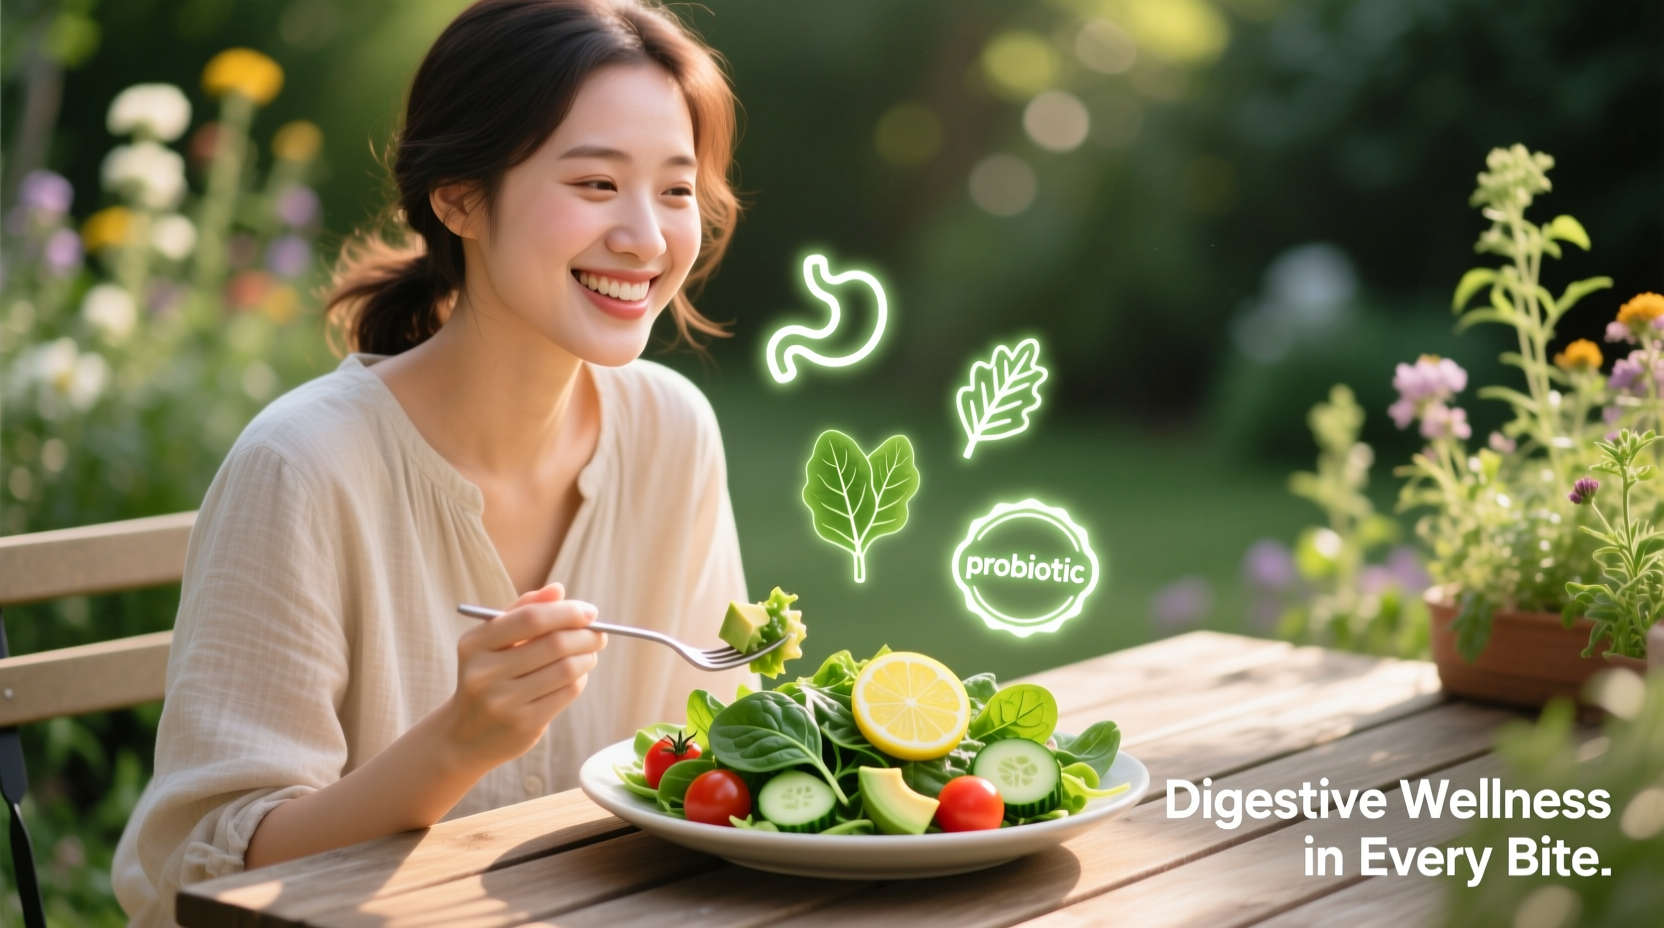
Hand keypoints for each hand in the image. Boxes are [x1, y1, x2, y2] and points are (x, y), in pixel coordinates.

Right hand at [439, 583, 607, 769]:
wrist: (465, 736)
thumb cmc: (488, 676)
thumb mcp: (494, 642)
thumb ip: (523, 611)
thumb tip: (558, 590)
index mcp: (475, 644)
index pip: (531, 618)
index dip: (567, 612)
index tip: (590, 612)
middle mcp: (484, 673)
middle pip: (554, 644)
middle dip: (585, 635)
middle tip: (599, 634)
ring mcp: (503, 702)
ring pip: (565, 669)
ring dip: (587, 657)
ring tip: (589, 654)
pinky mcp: (523, 724)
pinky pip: (566, 693)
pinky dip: (580, 679)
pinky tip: (576, 676)